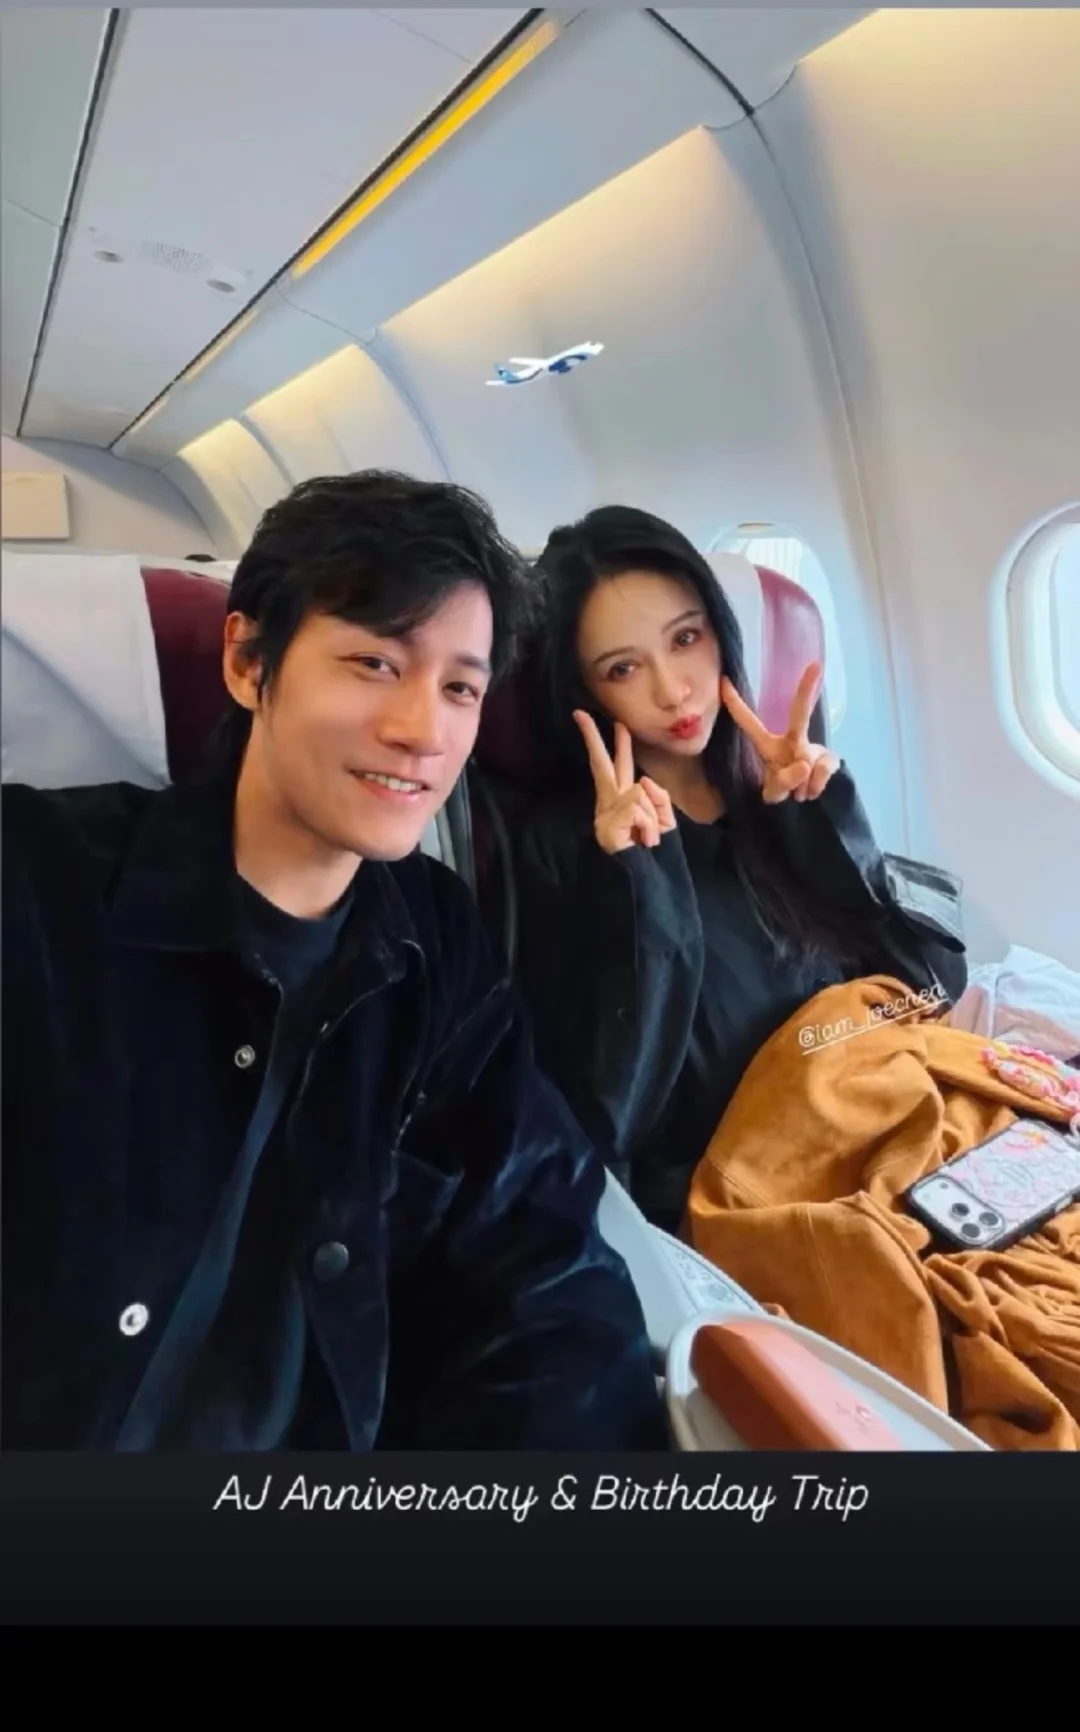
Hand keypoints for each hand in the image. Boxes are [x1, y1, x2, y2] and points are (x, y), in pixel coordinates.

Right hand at [573, 711, 676, 853]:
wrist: (644, 884)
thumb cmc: (653, 855)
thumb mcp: (663, 822)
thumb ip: (658, 799)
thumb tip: (643, 782)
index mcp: (622, 799)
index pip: (619, 766)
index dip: (615, 743)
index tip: (610, 722)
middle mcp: (609, 802)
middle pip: (601, 763)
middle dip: (592, 738)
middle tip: (580, 713)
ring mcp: (605, 813)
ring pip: (639, 793)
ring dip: (653, 820)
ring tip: (648, 842)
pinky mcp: (606, 825)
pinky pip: (638, 809)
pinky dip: (648, 827)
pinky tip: (643, 843)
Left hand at [720, 662, 838, 803]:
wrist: (807, 800)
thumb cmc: (782, 789)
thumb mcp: (774, 793)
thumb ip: (782, 782)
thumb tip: (804, 765)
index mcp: (768, 744)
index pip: (749, 723)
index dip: (735, 703)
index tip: (723, 680)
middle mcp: (792, 739)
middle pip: (799, 713)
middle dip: (806, 690)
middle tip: (815, 666)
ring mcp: (813, 747)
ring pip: (808, 761)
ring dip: (801, 785)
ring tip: (799, 793)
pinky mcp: (830, 757)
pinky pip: (823, 770)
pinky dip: (816, 786)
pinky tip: (813, 790)